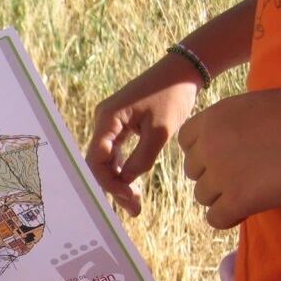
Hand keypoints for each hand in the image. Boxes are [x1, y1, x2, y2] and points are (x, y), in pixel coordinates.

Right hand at [86, 54, 202, 214]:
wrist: (183, 71)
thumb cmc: (172, 96)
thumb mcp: (160, 131)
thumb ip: (141, 159)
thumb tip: (127, 182)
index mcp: (108, 119)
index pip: (96, 159)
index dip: (109, 183)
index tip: (129, 198)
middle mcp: (103, 121)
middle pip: (99, 163)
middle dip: (114, 187)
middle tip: (135, 209)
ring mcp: (110, 123)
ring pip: (107, 161)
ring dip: (119, 182)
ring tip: (135, 204)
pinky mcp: (120, 126)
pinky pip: (115, 154)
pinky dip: (123, 171)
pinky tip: (134, 186)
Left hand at [178, 90, 280, 227]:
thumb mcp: (254, 107)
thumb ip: (229, 124)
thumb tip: (218, 144)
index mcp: (212, 117)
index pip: (185, 141)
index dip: (202, 151)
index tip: (225, 154)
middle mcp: (209, 145)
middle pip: (193, 172)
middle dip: (213, 175)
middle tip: (243, 175)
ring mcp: (220, 174)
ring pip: (203, 197)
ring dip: (223, 197)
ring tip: (252, 189)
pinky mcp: (236, 200)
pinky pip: (215, 219)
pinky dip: (229, 218)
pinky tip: (247, 210)